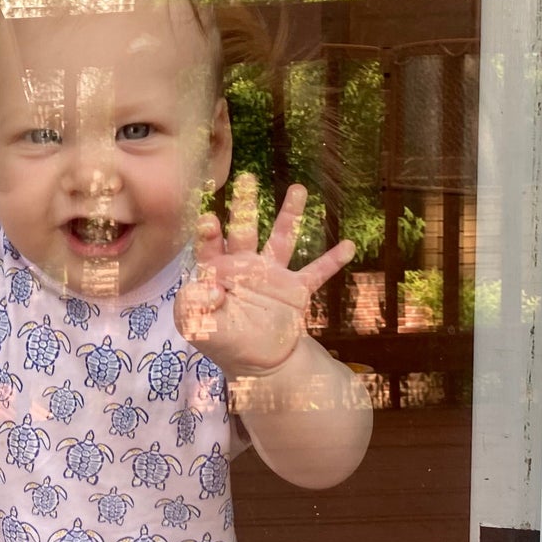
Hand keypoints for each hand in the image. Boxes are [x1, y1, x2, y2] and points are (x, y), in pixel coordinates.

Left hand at [177, 174, 355, 379]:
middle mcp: (244, 265)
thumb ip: (193, 305)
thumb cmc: (221, 341)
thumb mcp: (195, 326)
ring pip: (281, 239)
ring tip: (298, 189)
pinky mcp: (296, 289)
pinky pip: (316, 272)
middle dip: (244, 205)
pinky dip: (332, 261)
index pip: (210, 246)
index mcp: (217, 271)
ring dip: (289, 215)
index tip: (209, 220)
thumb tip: (211, 286)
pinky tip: (348, 245)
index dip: (209, 233)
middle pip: (244, 229)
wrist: (257, 363)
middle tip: (247, 178)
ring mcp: (272, 275)